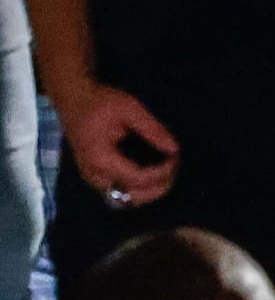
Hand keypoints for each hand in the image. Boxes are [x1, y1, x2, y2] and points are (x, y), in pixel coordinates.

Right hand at [61, 78, 179, 204]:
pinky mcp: (95, 176)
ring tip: (167, 173)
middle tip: (175, 169)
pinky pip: (118, 191)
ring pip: (123, 199)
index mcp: (101, 159)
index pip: (137, 178)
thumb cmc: (100, 102)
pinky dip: (137, 188)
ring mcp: (92, 178)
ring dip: (147, 192)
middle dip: (157, 188)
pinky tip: (152, 174)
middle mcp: (94, 175)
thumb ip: (152, 130)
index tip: (176, 158)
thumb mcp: (130, 109)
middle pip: (130, 197)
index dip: (160, 173)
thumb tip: (174, 148)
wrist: (73, 99)